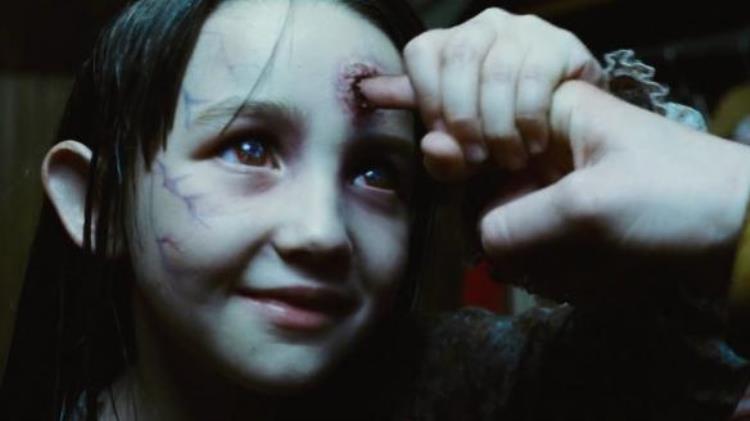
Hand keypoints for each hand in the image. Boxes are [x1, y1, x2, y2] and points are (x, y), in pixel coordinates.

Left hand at [360, 8, 604, 179]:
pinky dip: (529, 119)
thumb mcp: (466, 155)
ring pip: (497, 72)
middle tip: (476, 157)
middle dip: (463, 116)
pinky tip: (534, 143)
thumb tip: (430, 144)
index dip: (427, 97)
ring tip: (509, 157)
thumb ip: (442, 157)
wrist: (569, 134)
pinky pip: (534, 78)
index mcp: (449, 45)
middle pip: (459, 58)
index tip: (441, 136)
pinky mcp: (561, 43)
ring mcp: (524, 30)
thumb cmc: (505, 137)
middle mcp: (484, 27)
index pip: (421, 53)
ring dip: (499, 125)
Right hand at [479, 81, 749, 299]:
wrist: (746, 232)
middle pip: (497, 194)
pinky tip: (600, 277)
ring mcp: (566, 186)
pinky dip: (567, 271)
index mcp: (548, 114)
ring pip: (521, 230)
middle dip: (522, 237)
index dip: (472, 177)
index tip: (484, 217)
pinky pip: (550, 249)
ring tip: (592, 270)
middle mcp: (551, 146)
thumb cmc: (670, 198)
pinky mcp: (581, 220)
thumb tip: (479, 245)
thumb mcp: (585, 208)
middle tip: (552, 259)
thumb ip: (515, 224)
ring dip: (549, 261)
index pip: (480, 140)